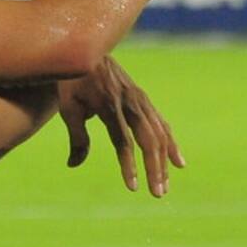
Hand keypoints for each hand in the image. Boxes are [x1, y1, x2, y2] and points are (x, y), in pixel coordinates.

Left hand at [58, 56, 183, 197]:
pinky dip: (171, 144)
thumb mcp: (68, 108)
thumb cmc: (72, 83)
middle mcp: (130, 103)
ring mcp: (140, 100)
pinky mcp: (144, 99)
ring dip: (164, 162)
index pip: (123, 142)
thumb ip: (77, 137)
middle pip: (148, 141)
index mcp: (109, 106)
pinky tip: (178, 162)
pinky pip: (162, 124)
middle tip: (158, 194)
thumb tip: (74, 165)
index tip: (132, 187)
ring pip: (159, 134)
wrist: (85, 51)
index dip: (128, 165)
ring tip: (165, 186)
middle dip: (154, 169)